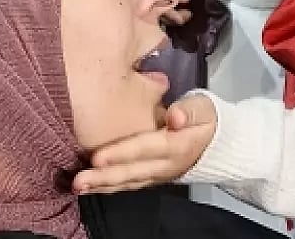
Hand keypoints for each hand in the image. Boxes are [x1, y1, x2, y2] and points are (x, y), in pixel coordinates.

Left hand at [73, 94, 216, 193]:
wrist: (215, 143)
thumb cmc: (203, 118)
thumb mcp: (203, 108)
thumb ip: (190, 110)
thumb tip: (175, 116)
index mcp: (177, 145)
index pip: (147, 148)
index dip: (122, 153)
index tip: (98, 157)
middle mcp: (165, 165)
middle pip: (132, 172)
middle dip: (104, 177)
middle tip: (79, 180)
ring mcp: (156, 176)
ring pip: (127, 182)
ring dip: (102, 186)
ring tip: (78, 186)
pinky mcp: (150, 179)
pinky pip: (127, 185)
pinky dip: (107, 187)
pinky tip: (89, 187)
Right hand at [157, 0, 205, 24]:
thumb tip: (182, 2)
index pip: (157, 4)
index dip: (170, 14)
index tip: (183, 18)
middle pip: (156, 7)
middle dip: (170, 16)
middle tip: (186, 17)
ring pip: (160, 4)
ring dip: (171, 13)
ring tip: (186, 14)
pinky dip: (172, 7)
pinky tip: (182, 9)